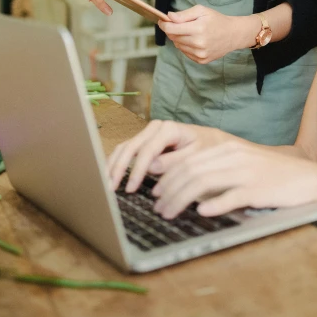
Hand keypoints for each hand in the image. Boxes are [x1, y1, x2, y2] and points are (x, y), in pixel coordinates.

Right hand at [107, 119, 227, 191]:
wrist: (211, 142)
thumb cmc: (206, 150)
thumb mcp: (196, 157)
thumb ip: (174, 161)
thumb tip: (151, 168)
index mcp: (168, 129)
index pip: (147, 150)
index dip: (137, 170)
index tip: (130, 189)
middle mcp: (155, 127)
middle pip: (130, 147)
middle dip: (118, 168)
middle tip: (109, 188)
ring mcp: (149, 133)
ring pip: (125, 147)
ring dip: (113, 165)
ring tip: (105, 185)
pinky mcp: (145, 140)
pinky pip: (127, 150)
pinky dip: (117, 162)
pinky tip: (110, 176)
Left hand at [151, 141, 316, 218]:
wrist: (307, 179)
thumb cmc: (272, 177)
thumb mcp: (242, 167)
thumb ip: (217, 172)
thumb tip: (188, 188)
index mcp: (227, 148)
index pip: (189, 160)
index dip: (168, 176)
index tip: (155, 192)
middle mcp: (233, 156)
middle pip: (191, 170)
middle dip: (168, 189)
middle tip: (156, 207)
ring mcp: (245, 171)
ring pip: (203, 182)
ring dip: (180, 199)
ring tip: (168, 213)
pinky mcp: (258, 189)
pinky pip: (231, 196)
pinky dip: (214, 204)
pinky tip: (201, 213)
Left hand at [158, 6, 251, 62]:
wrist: (233, 34)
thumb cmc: (216, 20)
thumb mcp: (202, 11)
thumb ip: (184, 14)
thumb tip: (169, 17)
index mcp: (198, 29)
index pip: (172, 29)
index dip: (164, 25)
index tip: (161, 21)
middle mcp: (199, 43)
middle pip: (174, 38)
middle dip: (172, 30)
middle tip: (175, 24)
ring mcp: (200, 54)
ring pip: (178, 46)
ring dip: (179, 38)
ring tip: (189, 32)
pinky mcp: (201, 60)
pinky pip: (185, 53)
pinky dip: (186, 46)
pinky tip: (194, 40)